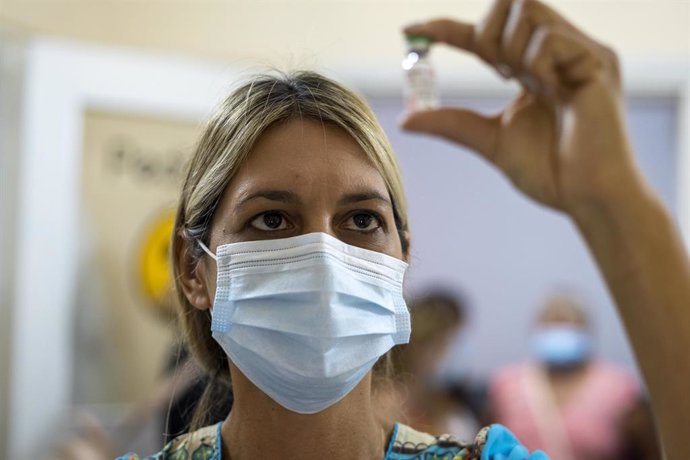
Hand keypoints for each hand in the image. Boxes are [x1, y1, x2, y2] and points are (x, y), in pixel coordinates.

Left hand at [401, 0, 644, 215]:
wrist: (587, 198)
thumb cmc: (550, 172)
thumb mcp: (490, 141)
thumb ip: (452, 123)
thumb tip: (405, 120)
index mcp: (532, 69)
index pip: (485, 35)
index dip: (446, 28)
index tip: (410, 31)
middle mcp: (556, 53)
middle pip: (511, 1)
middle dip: (485, 31)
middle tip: (491, 72)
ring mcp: (579, 53)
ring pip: (527, 7)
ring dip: (508, 47)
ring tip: (519, 84)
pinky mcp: (598, 61)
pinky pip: (549, 39)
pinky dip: (534, 63)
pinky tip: (546, 91)